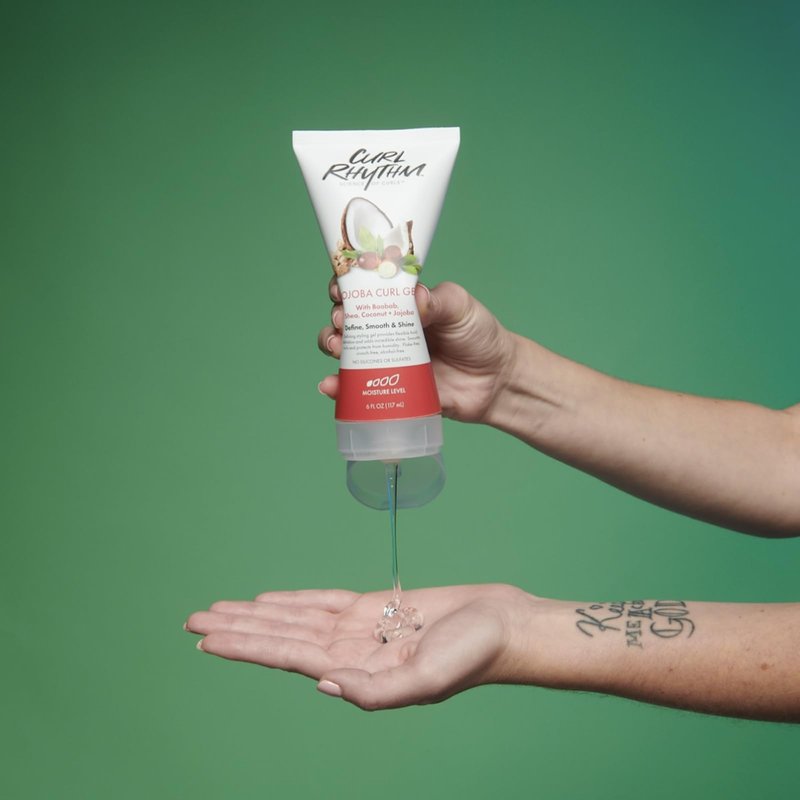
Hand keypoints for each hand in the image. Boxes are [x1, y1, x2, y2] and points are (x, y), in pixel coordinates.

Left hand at [184, 584, 533, 709]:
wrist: (504, 625)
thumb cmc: (474, 655)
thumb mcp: (428, 681)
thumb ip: (377, 691)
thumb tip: (321, 684)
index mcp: (358, 671)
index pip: (286, 655)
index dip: (244, 645)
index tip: (205, 638)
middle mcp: (350, 651)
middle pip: (280, 636)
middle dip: (236, 628)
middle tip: (192, 620)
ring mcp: (361, 628)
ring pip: (296, 617)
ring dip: (257, 613)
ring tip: (219, 610)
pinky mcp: (376, 607)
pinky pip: (324, 601)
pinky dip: (294, 600)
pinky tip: (270, 601)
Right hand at [317, 280, 516, 423]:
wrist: (497, 380)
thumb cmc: (478, 335)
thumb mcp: (460, 306)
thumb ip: (438, 299)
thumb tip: (413, 298)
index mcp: (400, 304)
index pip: (364, 289)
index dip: (347, 285)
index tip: (342, 288)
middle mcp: (387, 330)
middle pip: (347, 319)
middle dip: (336, 317)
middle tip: (343, 321)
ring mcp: (385, 360)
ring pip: (345, 352)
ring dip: (331, 346)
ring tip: (337, 348)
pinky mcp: (388, 389)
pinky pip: (357, 389)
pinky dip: (339, 388)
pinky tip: (332, 386)